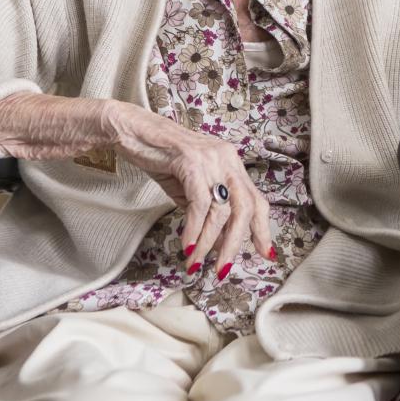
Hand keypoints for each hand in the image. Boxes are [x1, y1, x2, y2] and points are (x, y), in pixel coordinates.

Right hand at [104, 102, 272, 281]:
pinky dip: (194, 229)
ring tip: (195, 263)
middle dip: (235, 244)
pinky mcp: (191, 161)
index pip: (256, 200)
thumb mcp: (189, 187)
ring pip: (221, 210)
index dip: (262, 228)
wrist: (133, 131)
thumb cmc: (160, 158)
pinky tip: (187, 245)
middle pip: (245, 208)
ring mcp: (211, 159)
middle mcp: (227, 159)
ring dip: (209, 243)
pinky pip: (199, 204)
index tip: (266, 254)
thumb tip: (219, 241)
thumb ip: (206, 210)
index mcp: (232, 164)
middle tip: (222, 269)